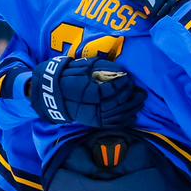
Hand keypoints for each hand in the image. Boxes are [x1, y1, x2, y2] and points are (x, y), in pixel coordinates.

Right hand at [26, 56, 145, 127]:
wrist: (49, 94)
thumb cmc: (65, 77)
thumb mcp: (80, 67)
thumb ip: (100, 67)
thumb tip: (119, 69)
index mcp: (88, 93)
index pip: (111, 90)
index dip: (122, 84)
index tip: (129, 77)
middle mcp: (91, 107)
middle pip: (117, 104)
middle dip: (131, 97)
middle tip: (140, 90)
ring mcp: (93, 116)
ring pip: (117, 115)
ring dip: (131, 108)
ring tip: (140, 100)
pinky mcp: (93, 122)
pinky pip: (112, 123)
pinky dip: (124, 120)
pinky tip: (133, 115)